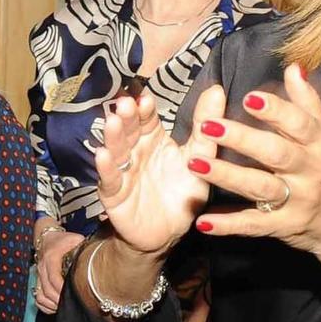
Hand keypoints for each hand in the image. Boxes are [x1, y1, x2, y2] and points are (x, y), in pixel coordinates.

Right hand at [34, 230, 83, 312]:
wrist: (47, 238)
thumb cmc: (62, 240)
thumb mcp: (75, 239)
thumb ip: (85, 248)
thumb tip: (97, 259)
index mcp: (50, 258)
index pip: (54, 278)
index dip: (62, 289)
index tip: (73, 296)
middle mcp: (42, 268)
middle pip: (46, 290)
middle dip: (58, 300)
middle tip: (71, 305)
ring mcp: (38, 276)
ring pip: (40, 296)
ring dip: (51, 304)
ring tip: (63, 307)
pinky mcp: (37, 282)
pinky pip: (37, 298)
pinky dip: (45, 305)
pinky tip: (55, 307)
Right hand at [93, 85, 226, 256]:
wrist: (169, 232)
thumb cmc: (182, 192)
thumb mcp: (199, 159)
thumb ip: (205, 127)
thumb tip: (217, 89)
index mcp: (153, 139)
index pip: (146, 118)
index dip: (145, 109)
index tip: (145, 99)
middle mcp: (134, 151)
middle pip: (128, 130)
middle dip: (126, 117)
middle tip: (127, 104)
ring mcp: (122, 170)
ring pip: (115, 150)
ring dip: (113, 136)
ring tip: (113, 122)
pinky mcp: (114, 193)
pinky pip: (109, 179)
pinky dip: (105, 167)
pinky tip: (103, 155)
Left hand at [186, 64, 320, 278]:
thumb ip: (307, 102)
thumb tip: (293, 67)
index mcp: (317, 143)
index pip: (298, 123)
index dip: (276, 110)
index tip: (249, 98)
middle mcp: (309, 170)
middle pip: (276, 153)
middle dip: (242, 139)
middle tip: (208, 127)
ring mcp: (297, 200)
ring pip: (260, 187)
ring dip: (227, 176)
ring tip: (195, 165)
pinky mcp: (284, 226)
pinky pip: (254, 225)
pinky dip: (228, 225)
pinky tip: (203, 221)